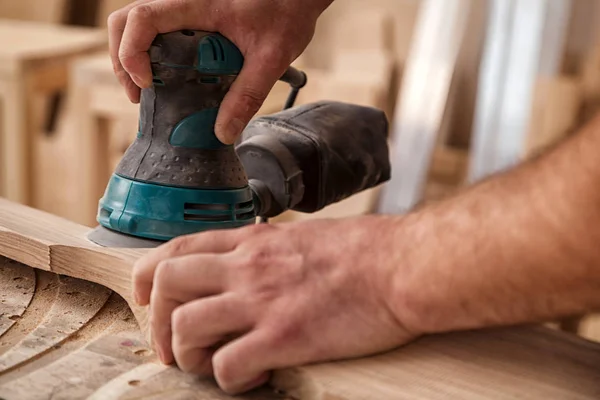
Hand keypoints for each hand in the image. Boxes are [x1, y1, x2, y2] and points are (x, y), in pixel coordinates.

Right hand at [108, 0, 331, 143]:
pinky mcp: (189, 16)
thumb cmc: (287, 12)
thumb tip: (224, 133)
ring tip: (148, 89)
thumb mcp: (271, 58)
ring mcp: (183, 8)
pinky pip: (155, 29)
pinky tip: (167, 76)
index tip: (147, 84)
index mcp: (197, 5)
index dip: (131, 52)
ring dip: (131, 56)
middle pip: (126, 21)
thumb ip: (248, 95)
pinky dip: (149, 52)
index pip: (143, 18)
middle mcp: (183, 2)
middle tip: (140, 93)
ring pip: (135, 23)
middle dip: (122, 59)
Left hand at [132, 216, 417, 393]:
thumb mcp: (305, 236)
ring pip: (186, 327)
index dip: (150, 272)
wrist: (402, 266)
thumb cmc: (365, 250)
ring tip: (208, 364)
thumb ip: (271, 247)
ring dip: (186, 353)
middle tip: (172, 344)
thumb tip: (256, 259)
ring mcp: (262, 301)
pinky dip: (229, 379)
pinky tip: (254, 376)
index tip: (148, 293)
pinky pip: (228, 366)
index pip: (179, 246)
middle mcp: (248, 267)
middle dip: (157, 319)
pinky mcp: (283, 336)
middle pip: (167, 284)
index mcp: (254, 241)